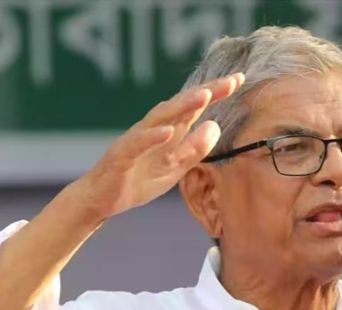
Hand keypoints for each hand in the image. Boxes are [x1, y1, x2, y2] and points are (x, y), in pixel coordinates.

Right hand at [66, 73, 243, 218]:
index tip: (240, 79)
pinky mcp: (121, 156)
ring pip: (160, 118)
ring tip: (204, 96)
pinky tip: (168, 132)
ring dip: (182, 106)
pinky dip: (152, 137)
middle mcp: (153, 129)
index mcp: (168, 131)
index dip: (216, 92)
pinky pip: (137, 144)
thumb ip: (195, 150)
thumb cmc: (139, 180)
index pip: (195, 107)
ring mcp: (136, 140)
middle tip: (231, 81)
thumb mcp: (175, 168)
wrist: (101, 200)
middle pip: (181, 105)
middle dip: (206, 92)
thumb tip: (216, 126)